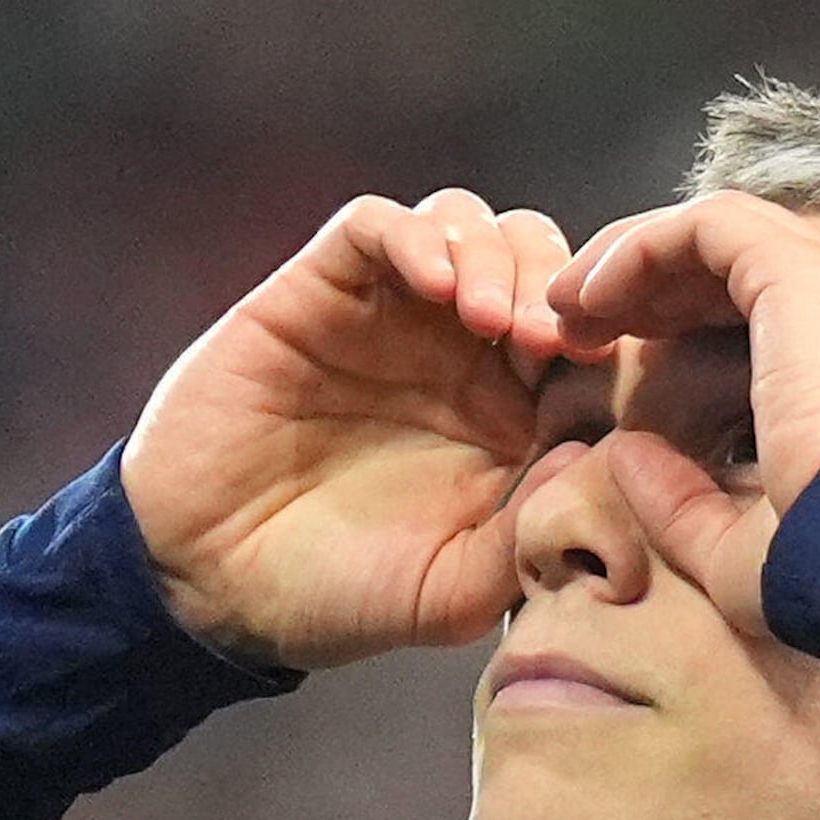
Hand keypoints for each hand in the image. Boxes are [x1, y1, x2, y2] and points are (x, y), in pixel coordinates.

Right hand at [125, 191, 573, 670]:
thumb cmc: (335, 594)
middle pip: (543, 264)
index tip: (612, 379)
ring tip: (494, 322)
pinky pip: (381, 224)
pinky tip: (435, 285)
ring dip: (500, 257)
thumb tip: (596, 451)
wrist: (207, 580)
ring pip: (472, 226)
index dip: (611, 345)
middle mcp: (460, 356)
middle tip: (555, 343)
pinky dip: (417, 236)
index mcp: (512, 421)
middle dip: (563, 289)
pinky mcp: (322, 289)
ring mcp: (391, 316)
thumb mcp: (452, 592)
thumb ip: (525, 534)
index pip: (590, 342)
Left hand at [542, 191, 819, 637]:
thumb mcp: (745, 556)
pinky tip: (590, 295)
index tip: (619, 371)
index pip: (772, 318)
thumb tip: (627, 457)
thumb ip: (685, 505)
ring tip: (568, 307)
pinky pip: (707, 226)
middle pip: (743, 267)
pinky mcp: (803, 271)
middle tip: (578, 330)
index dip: (685, 330)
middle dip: (651, 289)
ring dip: (635, 261)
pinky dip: (640, 248)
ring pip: (722, 234)